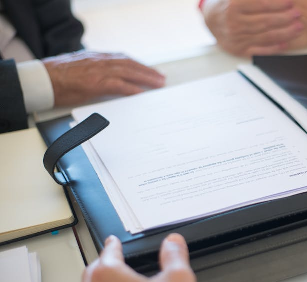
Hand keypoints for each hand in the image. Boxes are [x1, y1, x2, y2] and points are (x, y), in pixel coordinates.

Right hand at [43, 51, 165, 106]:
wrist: (41, 80)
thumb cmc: (55, 77)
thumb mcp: (78, 69)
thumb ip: (92, 71)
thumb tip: (103, 81)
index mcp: (95, 57)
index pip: (122, 59)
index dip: (136, 64)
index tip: (147, 69)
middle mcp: (99, 61)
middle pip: (129, 64)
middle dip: (147, 71)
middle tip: (160, 77)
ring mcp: (98, 71)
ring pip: (128, 72)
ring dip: (146, 78)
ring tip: (158, 84)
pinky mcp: (96, 83)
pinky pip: (119, 86)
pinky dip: (132, 89)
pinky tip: (142, 94)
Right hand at [202, 0, 304, 55]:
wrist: (211, 19)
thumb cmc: (228, 4)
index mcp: (234, 5)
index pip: (262, 4)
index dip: (278, 3)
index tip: (290, 2)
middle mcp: (235, 23)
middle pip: (266, 21)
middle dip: (285, 18)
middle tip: (297, 14)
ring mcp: (237, 38)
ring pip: (266, 36)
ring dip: (285, 33)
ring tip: (298, 27)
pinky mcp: (239, 50)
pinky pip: (260, 51)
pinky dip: (274, 48)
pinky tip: (286, 43)